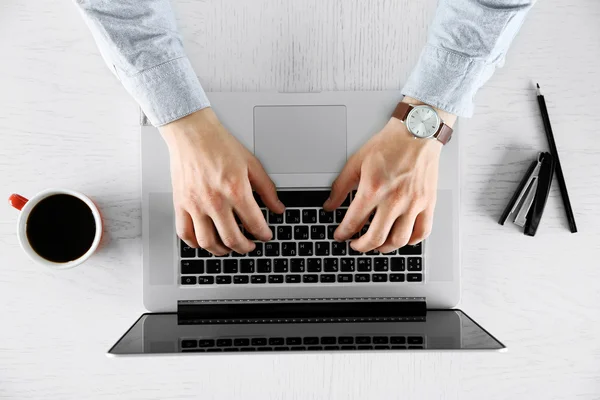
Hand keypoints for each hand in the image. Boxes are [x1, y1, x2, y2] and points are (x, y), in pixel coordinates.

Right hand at [160, 108, 283, 255]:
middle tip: (250, 246)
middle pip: (232, 239)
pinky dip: (194, 243)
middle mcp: (214, 201)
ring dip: (221, 250)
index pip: (254, 224)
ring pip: (208, 242)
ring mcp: (195, 204)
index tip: (265, 236)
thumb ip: (267, 189)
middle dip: (245, 247)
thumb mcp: (251, 164)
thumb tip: (278, 208)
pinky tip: (204, 242)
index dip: (264, 234)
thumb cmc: (219, 145)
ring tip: (229, 247)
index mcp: (235, 190)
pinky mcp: (180, 203)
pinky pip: (185, 233)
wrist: (192, 132)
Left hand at [324, 112, 446, 253]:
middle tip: (355, 244)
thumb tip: (330, 205)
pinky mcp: (428, 202)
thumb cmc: (390, 144)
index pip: (353, 222)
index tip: (340, 235)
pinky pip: (422, 232)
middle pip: (376, 238)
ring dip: (384, 248)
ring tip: (376, 244)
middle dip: (361, 246)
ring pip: (399, 240)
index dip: (343, 233)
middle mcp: (394, 199)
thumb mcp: (356, 162)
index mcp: (374, 189)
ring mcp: (413, 203)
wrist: (417, 132)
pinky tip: (402, 238)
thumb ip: (340, 186)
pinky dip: (411, 241)